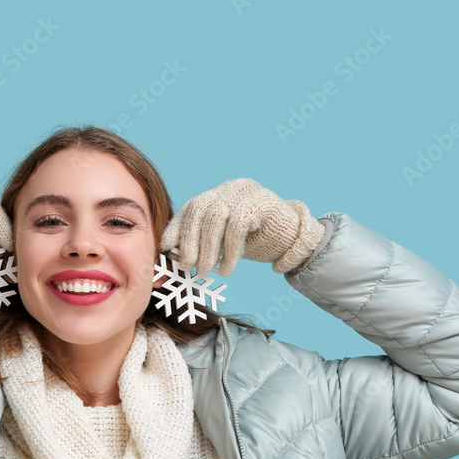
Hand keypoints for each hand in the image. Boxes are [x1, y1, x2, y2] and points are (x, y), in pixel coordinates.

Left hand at [160, 178, 324, 276]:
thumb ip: (202, 244)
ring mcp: (246, 190)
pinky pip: (237, 224)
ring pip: (216, 216)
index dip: (176, 227)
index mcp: (216, 194)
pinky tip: (227, 268)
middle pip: (199, 209)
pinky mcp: (263, 200)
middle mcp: (229, 188)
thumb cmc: (253, 242)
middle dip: (189, 240)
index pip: (190, 207)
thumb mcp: (223, 243)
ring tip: (206, 271)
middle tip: (186, 266)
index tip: (165, 248)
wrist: (293, 240)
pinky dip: (229, 250)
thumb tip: (174, 257)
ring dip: (208, 248)